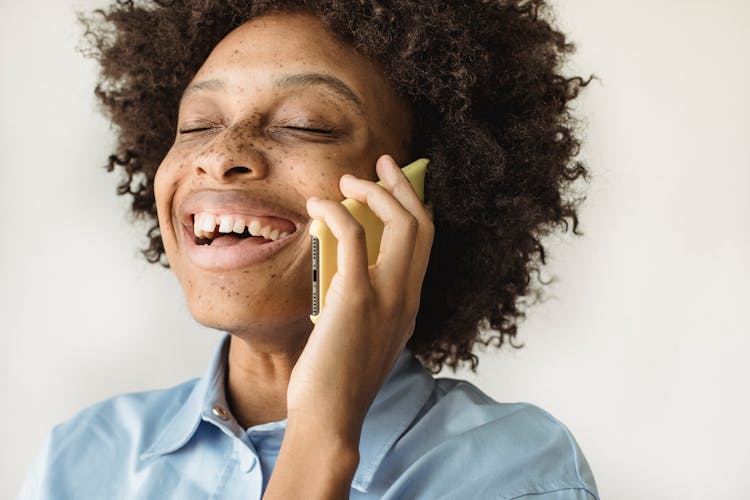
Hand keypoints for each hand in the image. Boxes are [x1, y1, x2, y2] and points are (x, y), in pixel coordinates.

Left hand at [289, 154, 433, 443]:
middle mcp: (407, 297)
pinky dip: (337, 212)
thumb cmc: (337, 382)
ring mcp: (387, 297)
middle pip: (421, 225)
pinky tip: (318, 206)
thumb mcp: (363, 339)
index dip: (416, 208)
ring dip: (374, 191)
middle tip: (383, 162)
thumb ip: (365, 307)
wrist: (330, 417)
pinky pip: (354, 236)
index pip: (425, 245)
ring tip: (347, 179)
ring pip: (400, 223)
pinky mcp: (356, 296)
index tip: (399, 186)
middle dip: (404, 186)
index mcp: (409, 306)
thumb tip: (342, 273)